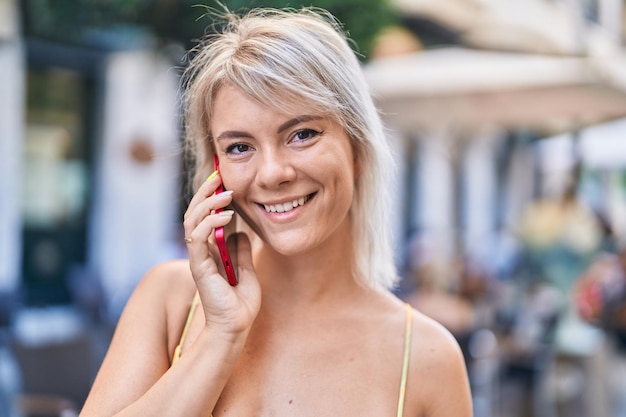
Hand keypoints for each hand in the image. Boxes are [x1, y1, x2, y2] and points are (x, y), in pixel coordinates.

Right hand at [183, 173, 260, 337]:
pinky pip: (197, 238)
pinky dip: (210, 223)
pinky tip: (227, 216)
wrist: (236, 326)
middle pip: (193, 213)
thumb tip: (241, 232)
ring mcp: (198, 258)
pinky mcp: (199, 267)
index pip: (203, 216)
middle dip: (204, 192)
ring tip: (226, 193)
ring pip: (191, 221)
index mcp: (209, 249)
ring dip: (208, 203)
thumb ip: (240, 250)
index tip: (222, 179)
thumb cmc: (240, 302)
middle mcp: (200, 251)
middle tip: (218, 176)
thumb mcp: (246, 268)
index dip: (209, 196)